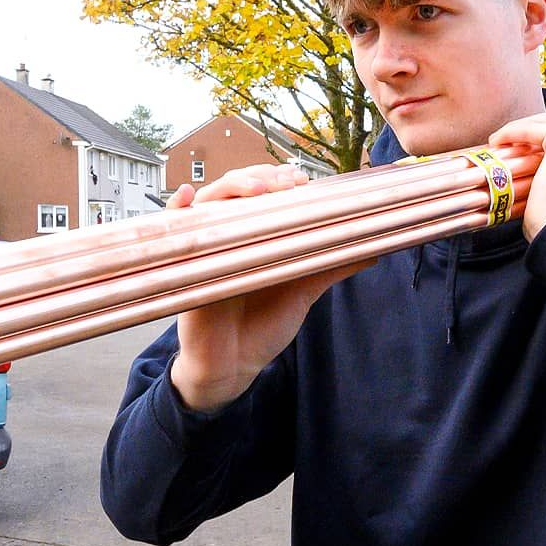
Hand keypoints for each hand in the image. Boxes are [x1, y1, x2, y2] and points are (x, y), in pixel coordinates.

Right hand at [165, 164, 368, 412]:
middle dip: (260, 178)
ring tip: (255, 189)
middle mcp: (230, 235)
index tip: (303, 183)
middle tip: (285, 185)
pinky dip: (176, 209)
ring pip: (210, 202)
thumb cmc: (263, 326)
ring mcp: (206, 248)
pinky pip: (172, 230)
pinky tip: (188, 196)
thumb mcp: (302, 292)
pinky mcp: (186, 267)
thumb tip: (373, 249)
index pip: (265, 193)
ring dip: (230, 188)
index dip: (280, 181)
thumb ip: (330, 267)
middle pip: (236, 189)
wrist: (235, 366)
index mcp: (258, 236)